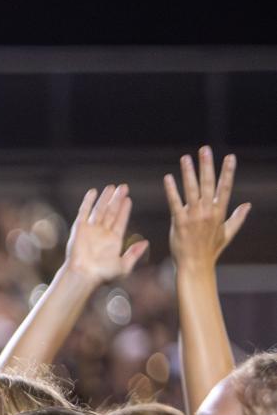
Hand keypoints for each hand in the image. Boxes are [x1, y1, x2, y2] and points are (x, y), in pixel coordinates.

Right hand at [61, 185, 146, 285]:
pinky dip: (88, 201)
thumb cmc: (102, 275)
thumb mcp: (123, 266)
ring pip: (99, 210)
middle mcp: (102, 233)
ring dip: (105, 198)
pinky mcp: (79, 228)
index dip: (125, 210)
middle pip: (111, 212)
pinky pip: (84, 212)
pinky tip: (93, 192)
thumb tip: (145, 243)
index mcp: (113, 240)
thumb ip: (134, 254)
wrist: (84, 275)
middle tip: (124, 187)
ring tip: (112, 187)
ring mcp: (90, 230)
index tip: (129, 199)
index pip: (120, 221)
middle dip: (117, 200)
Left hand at [165, 146, 250, 270]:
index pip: (225, 187)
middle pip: (208, 184)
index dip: (228, 171)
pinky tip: (167, 178)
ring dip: (188, 173)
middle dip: (207, 166)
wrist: (195, 265)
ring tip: (185, 158)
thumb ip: (237, 217)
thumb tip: (248, 205)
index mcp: (219, 212)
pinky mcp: (179, 222)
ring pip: (191, 190)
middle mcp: (208, 212)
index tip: (230, 157)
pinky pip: (174, 203)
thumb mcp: (227, 233)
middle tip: (205, 149)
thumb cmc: (211, 250)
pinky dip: (171, 190)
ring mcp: (193, 217)